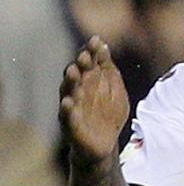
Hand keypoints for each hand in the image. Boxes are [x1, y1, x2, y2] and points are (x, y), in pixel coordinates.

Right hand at [59, 38, 130, 166]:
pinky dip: (67, 110)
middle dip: (81, 64)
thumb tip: (103, 45)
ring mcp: (72, 107)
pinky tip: (67, 103)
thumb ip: (109, 70)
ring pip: (69, 92)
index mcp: (89, 81)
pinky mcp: (70, 125)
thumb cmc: (108, 114)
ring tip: (74, 71)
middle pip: (78, 74)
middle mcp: (78, 91)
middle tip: (86, 55)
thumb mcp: (114, 90)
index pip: (89, 62)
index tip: (96, 40)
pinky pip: (66, 117)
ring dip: (71, 82)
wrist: (103, 146)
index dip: (92, 51)